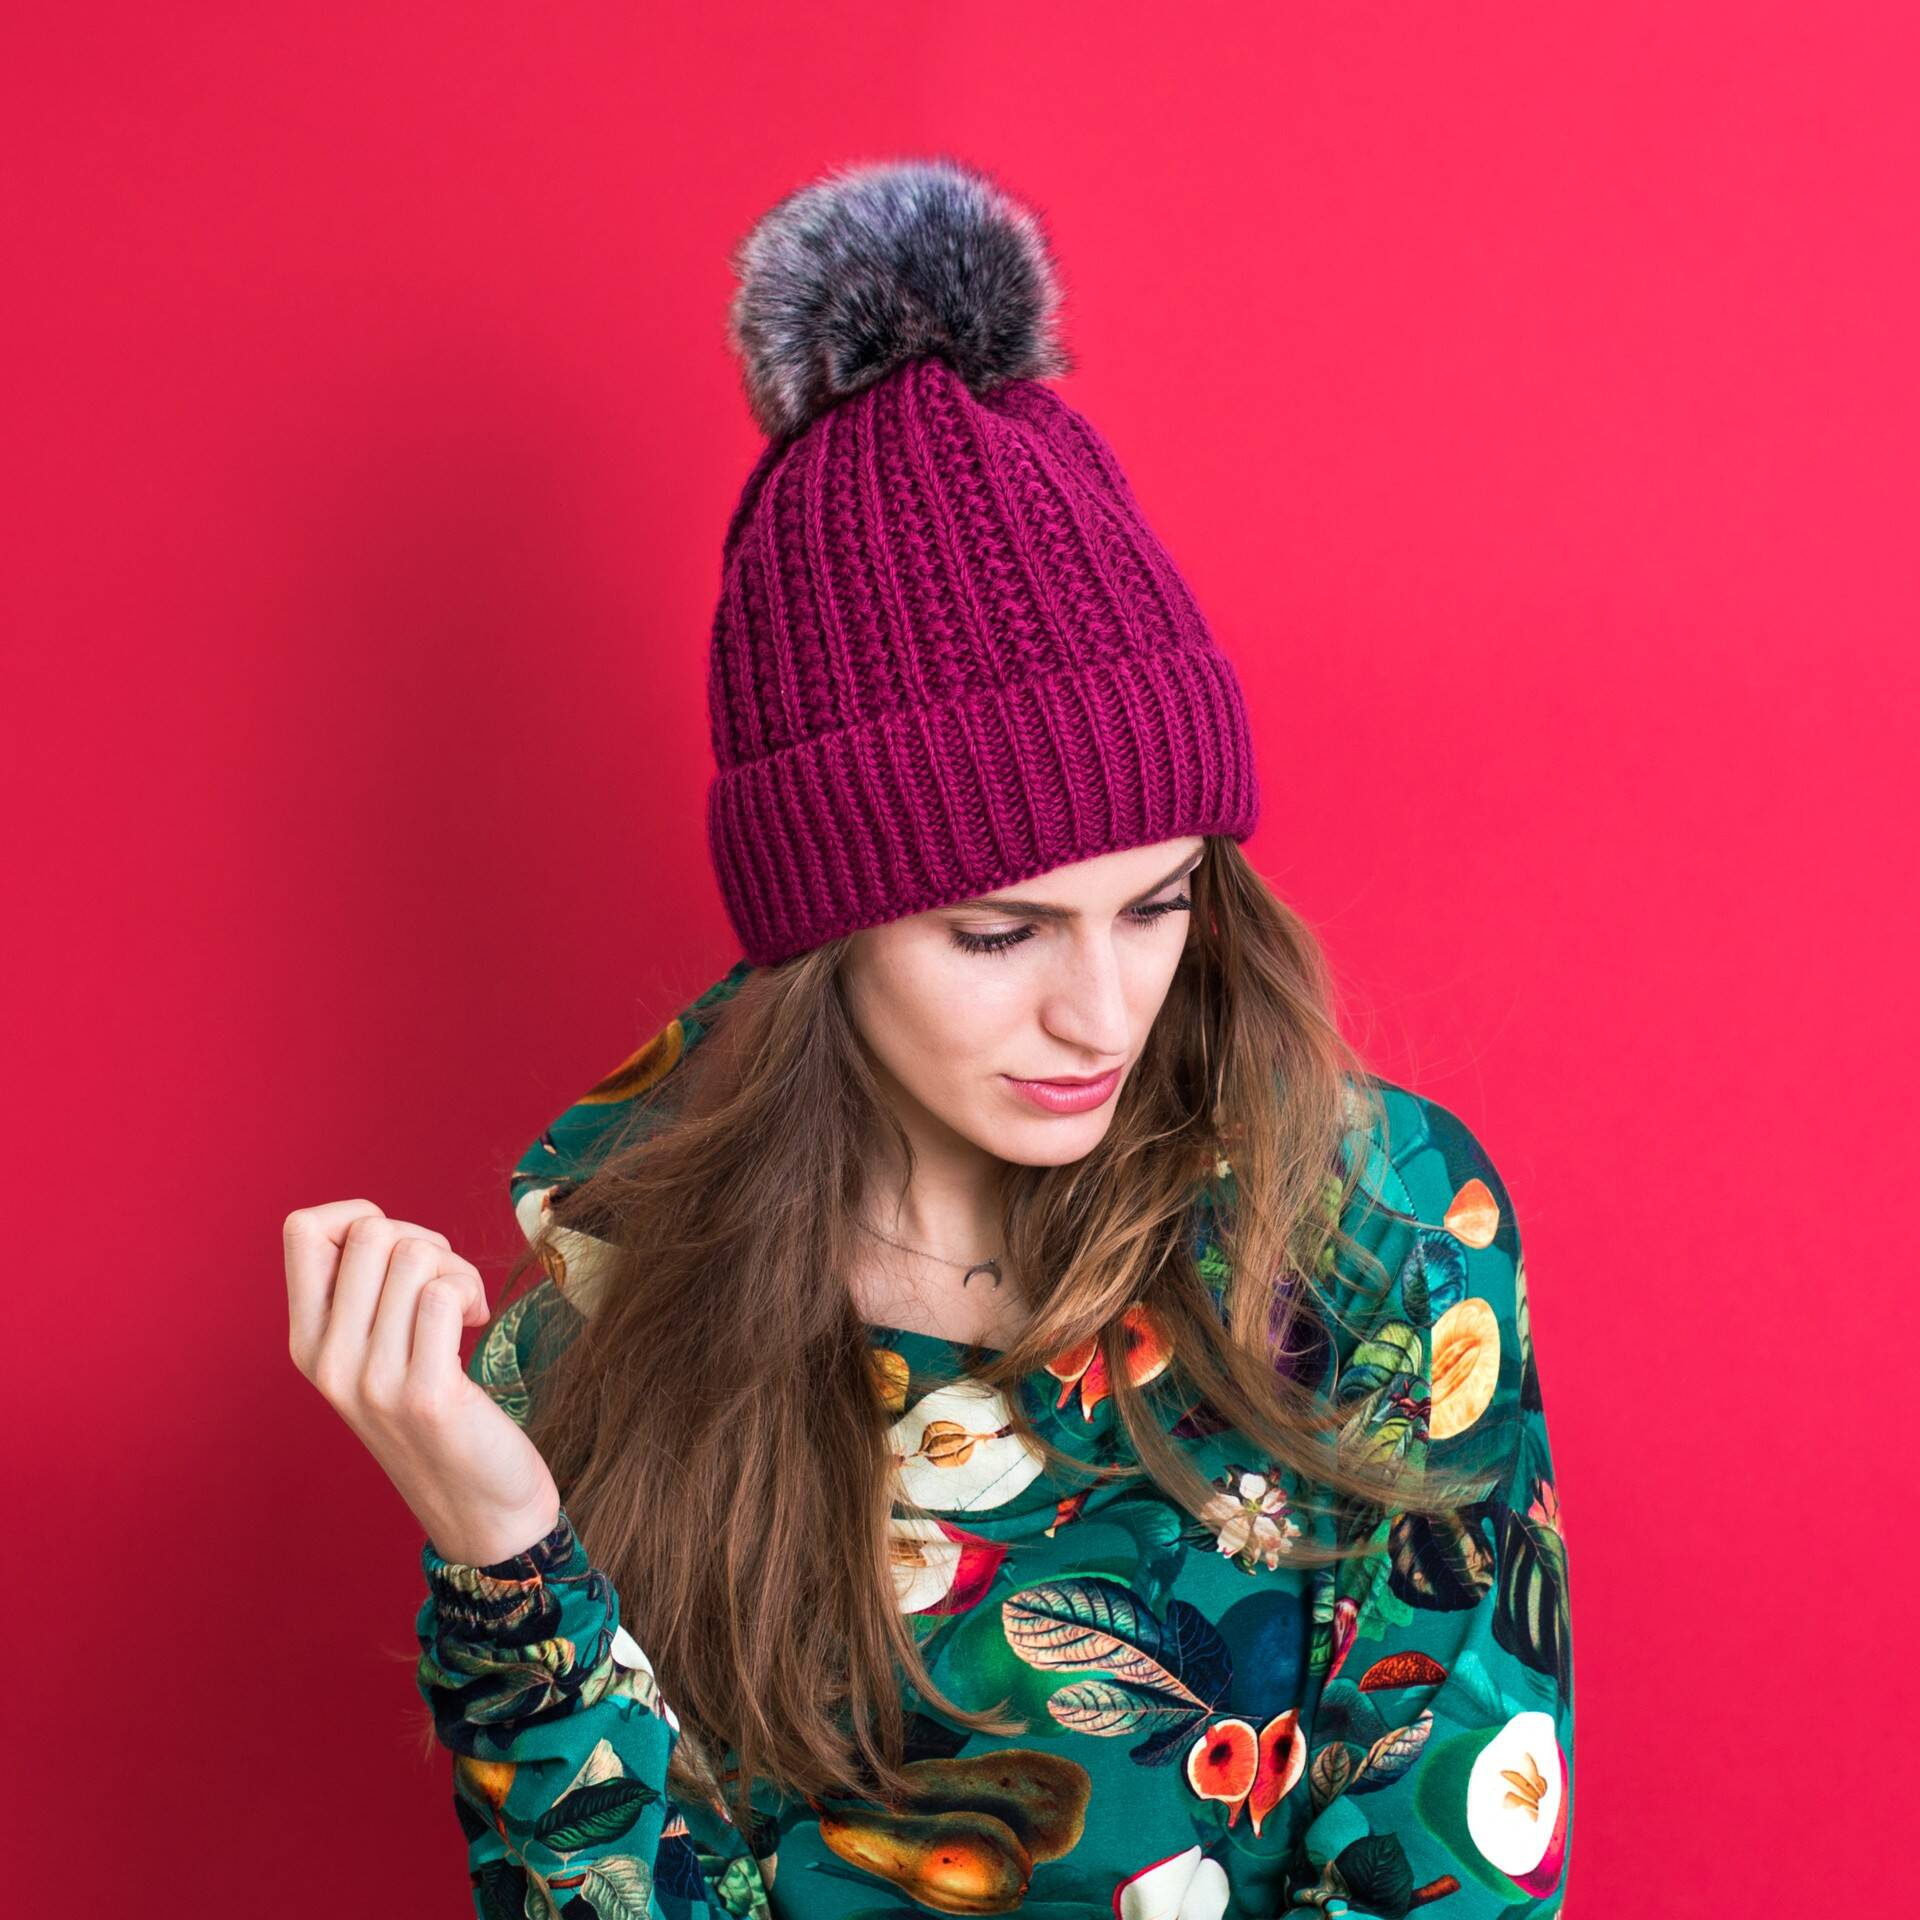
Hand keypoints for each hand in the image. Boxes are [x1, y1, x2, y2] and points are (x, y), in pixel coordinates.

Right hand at [285, 1199, 562, 1565]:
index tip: (397, 1257)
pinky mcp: (425, 1396)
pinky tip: (474, 1327)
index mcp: (307, 1342)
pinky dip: (470, 1294)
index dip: (360, 1215)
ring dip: (456, 1270)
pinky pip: (442, 1295)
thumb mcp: (376, 1352)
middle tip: (445, 1289)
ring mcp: (372, 1382)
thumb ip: (364, 1292)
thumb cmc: (436, 1410)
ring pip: (414, 1255)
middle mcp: (327, 1361)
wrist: (477, 1505)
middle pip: (372, 1230)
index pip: (301, 1228)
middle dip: (425, 1241)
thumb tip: (375, 1224)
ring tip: (462, 1312)